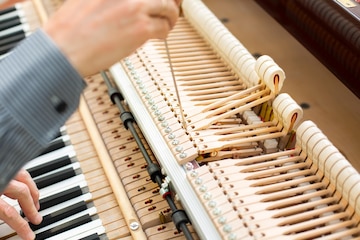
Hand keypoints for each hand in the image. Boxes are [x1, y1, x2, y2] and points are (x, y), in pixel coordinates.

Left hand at [0, 169, 40, 239]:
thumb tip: (10, 219)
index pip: (10, 212)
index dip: (21, 226)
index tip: (29, 235)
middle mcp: (0, 180)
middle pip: (22, 192)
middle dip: (32, 206)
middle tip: (36, 216)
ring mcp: (2, 170)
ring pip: (23, 176)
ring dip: (32, 189)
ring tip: (35, 199)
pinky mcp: (2, 164)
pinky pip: (17, 169)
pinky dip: (23, 178)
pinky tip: (23, 184)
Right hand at [44, 0, 181, 76]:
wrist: (63, 50)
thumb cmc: (69, 30)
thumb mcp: (86, 1)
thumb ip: (109, 0)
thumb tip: (126, 5)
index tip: (160, 0)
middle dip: (168, 2)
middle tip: (170, 9)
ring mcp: (135, 8)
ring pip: (167, 8)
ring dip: (170, 17)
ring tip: (167, 24)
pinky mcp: (141, 28)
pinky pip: (164, 27)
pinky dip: (165, 32)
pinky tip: (160, 36)